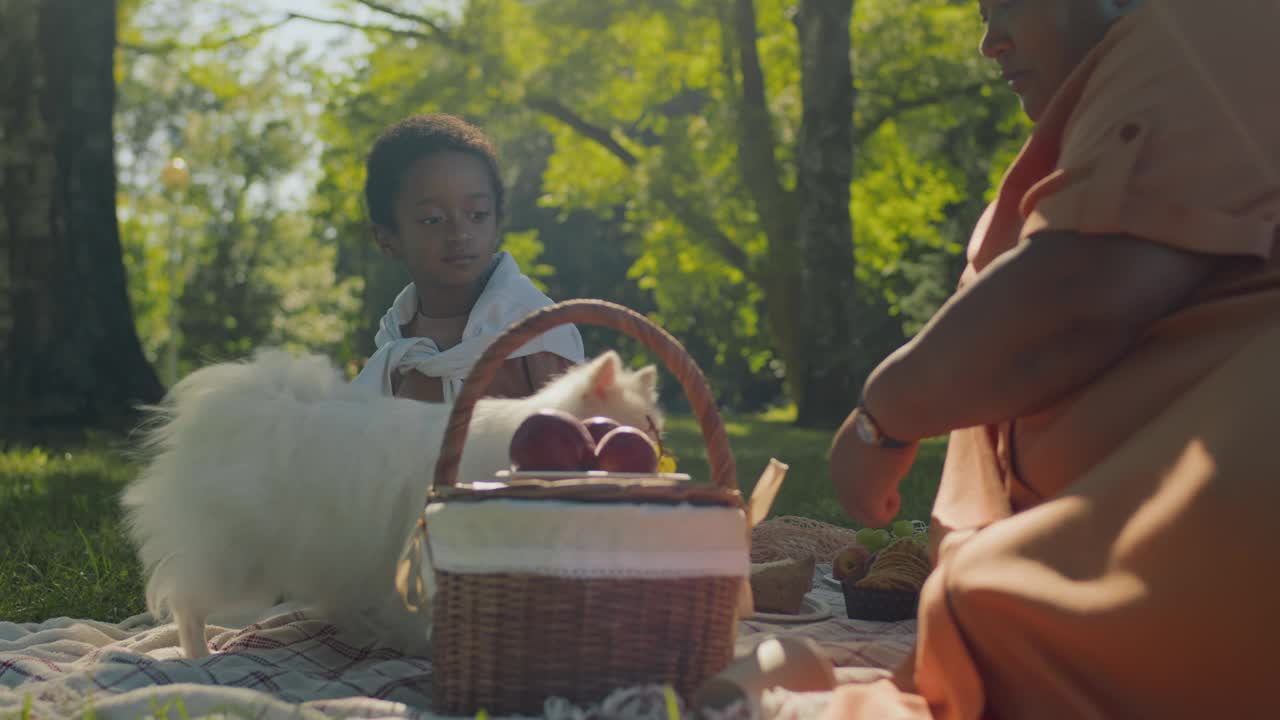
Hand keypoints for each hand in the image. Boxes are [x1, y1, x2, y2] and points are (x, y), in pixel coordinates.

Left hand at [829, 409, 919, 526]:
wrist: (889, 413)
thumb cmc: (888, 415)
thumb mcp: (875, 431)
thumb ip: (873, 444)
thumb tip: (888, 443)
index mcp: (839, 458)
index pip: (850, 483)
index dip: (871, 481)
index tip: (885, 467)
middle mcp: (838, 475)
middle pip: (852, 504)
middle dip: (874, 498)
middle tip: (891, 481)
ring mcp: (849, 489)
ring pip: (862, 515)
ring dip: (882, 505)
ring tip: (893, 486)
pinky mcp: (865, 499)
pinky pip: (877, 519)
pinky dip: (890, 509)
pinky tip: (896, 491)